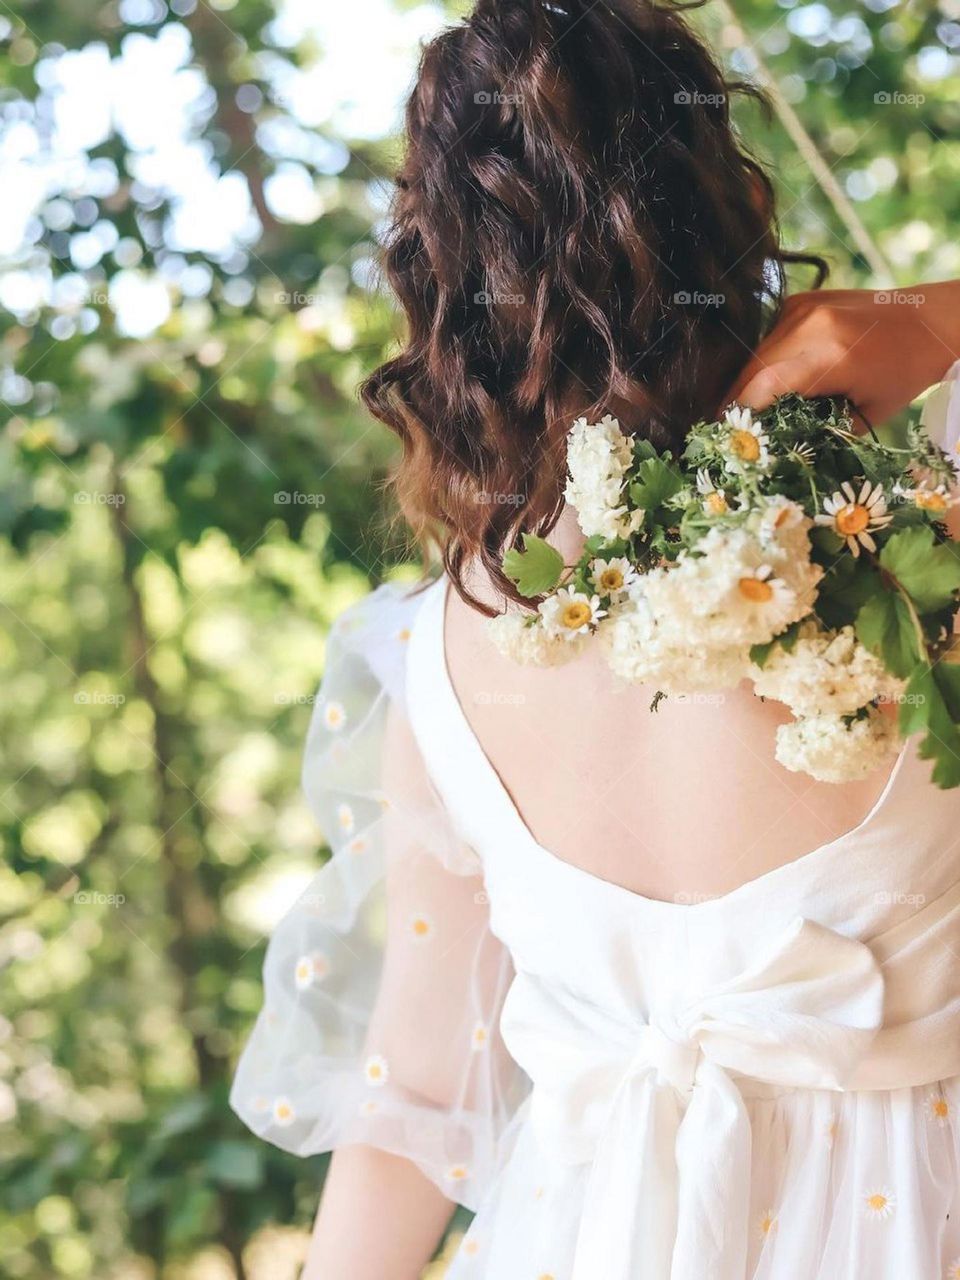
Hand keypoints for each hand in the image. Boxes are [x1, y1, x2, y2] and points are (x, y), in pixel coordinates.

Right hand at [725, 281, 959, 427]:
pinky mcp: (800, 302)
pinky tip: (765, 383)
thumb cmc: (904, 374)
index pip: (764, 385)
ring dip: (745, 382)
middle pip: (753, 369)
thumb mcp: (864, 414)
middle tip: (727, 429)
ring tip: (742, 411)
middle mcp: (811, 325)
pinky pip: (768, 339)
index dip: (740, 412)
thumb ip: (818, 429)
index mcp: (830, 356)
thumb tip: (777, 445)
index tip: (729, 436)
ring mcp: (802, 308)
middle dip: (735, 400)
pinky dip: (763, 363)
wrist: (927, 322)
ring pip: (756, 353)